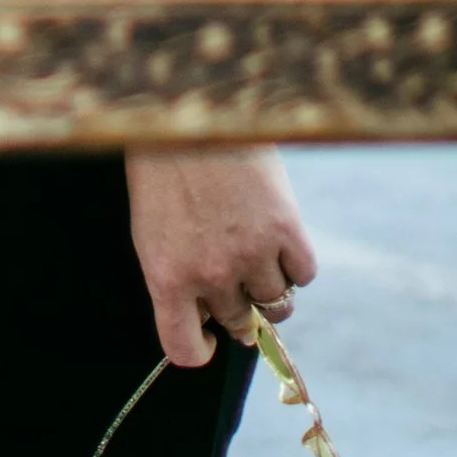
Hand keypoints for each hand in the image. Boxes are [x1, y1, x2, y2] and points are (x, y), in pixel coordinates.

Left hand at [125, 145, 315, 367]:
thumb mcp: (152, 225)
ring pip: (277, 304)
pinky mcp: (286, 228)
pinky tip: (283, 238)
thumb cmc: (165, 162)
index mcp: (166, 275)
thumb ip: (177, 272)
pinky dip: (296, 263)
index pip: (184, 350)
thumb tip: (210, 315)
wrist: (192, 106)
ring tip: (263, 257)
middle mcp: (210, 273)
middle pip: (238, 322)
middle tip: (239, 279)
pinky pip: (303, 274)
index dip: (201, 350)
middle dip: (239, 307)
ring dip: (272, 288)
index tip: (210, 338)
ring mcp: (251, 253)